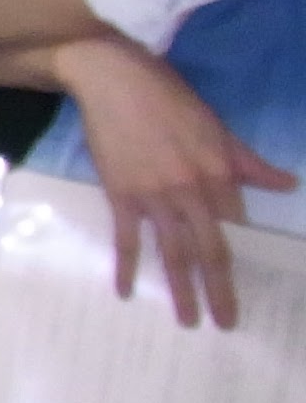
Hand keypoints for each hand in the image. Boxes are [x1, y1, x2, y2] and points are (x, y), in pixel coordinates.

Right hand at [53, 39, 299, 327]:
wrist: (114, 78)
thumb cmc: (169, 98)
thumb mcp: (218, 127)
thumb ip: (248, 162)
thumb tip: (287, 185)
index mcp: (219, 172)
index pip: (237, 226)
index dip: (245, 258)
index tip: (248, 286)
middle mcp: (190, 190)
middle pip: (210, 250)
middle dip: (219, 291)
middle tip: (226, 324)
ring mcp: (154, 195)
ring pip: (173, 251)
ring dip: (181, 289)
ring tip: (186, 321)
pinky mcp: (121, 193)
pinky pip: (127, 238)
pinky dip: (127, 266)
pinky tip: (127, 291)